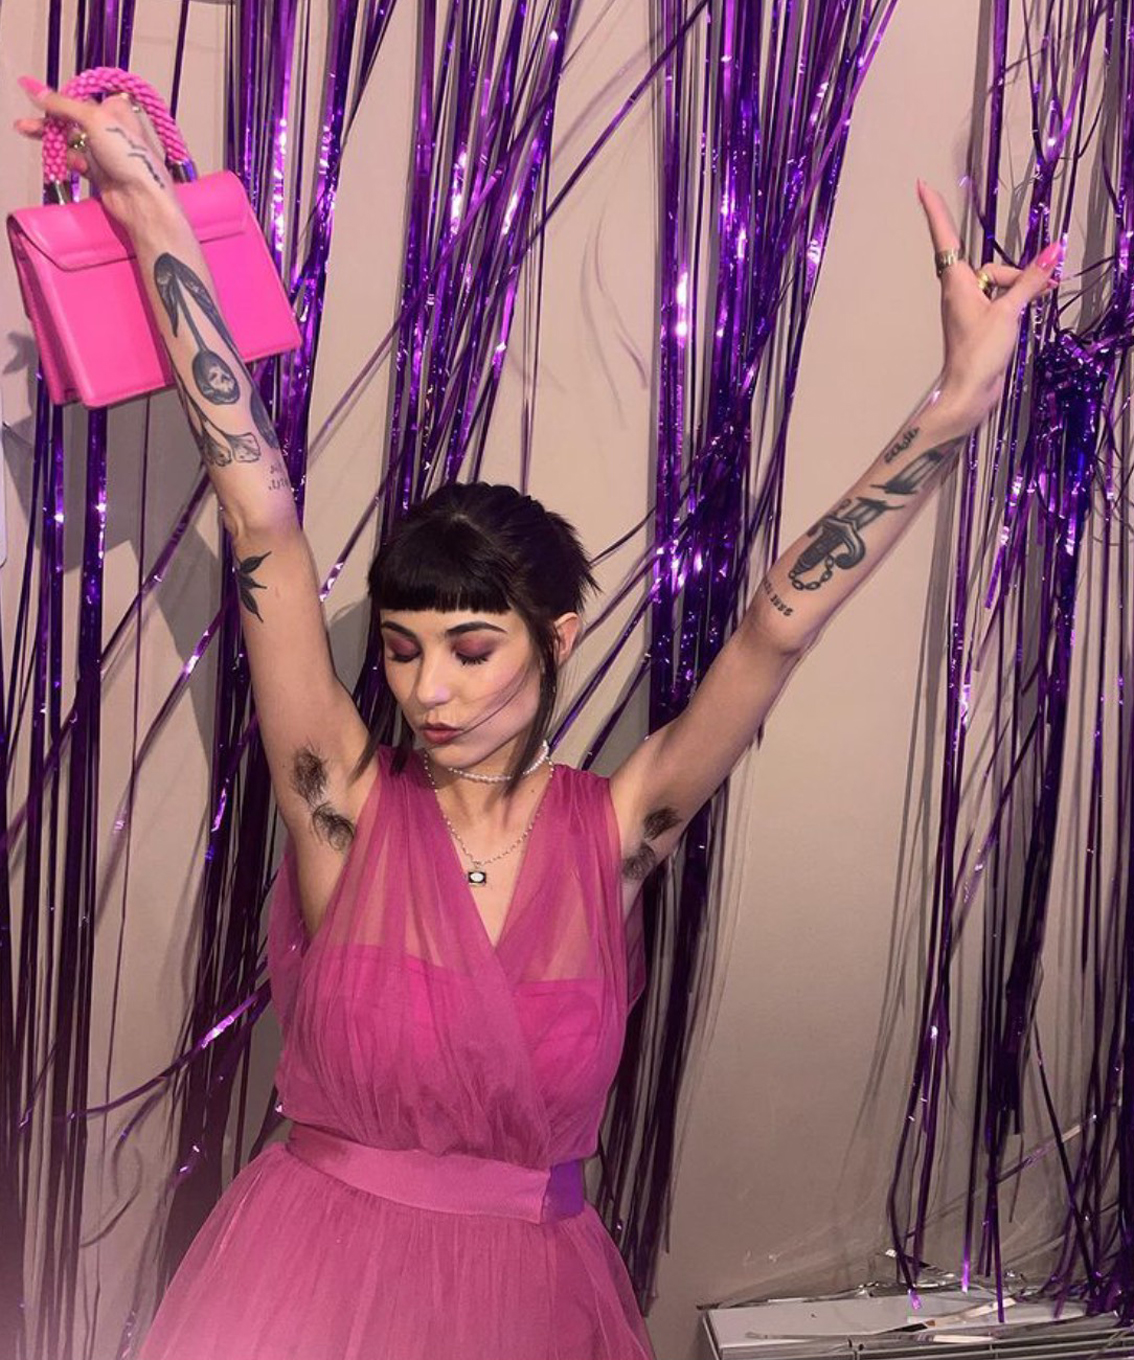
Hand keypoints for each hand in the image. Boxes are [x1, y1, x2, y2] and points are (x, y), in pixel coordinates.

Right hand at [14, 75, 181, 237]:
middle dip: (51, 123)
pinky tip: (78, 166)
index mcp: (118, 111)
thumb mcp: (95, 119)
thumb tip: (38, 91)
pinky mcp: (101, 173)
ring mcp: (107, 153)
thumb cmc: (131, 159)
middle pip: (74, 121)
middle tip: (28, 126)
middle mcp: (113, 130)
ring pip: (73, 142)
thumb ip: (65, 105)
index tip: (43, 102)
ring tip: (44, 143)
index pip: (83, 99)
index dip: (63, 101)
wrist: (141, 200)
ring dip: (60, 145)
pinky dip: (74, 162)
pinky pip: (78, 162)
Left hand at [917, 179, 1062, 431]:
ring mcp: (970, 308)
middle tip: (1045, 282)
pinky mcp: (981, 323)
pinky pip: (1003, 300)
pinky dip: (1020, 299)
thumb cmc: (979, 353)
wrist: (969, 395)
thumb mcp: (1009, 312)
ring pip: (1001, 284)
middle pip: (992, 268)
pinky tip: (1040, 300)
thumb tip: (1053, 251)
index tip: (921, 186)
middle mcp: (959, 292)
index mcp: (956, 284)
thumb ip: (1030, 281)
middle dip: (1018, 273)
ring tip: (1046, 295)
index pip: (945, 238)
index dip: (935, 212)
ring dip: (1023, 288)